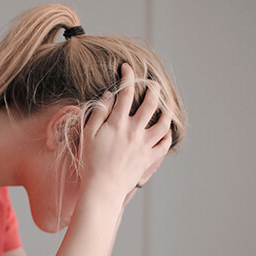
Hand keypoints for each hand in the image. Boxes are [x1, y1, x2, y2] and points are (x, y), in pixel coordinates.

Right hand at [80, 63, 172, 204]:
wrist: (103, 188)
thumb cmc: (91, 162)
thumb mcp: (88, 134)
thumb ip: (99, 113)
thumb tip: (110, 96)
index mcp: (118, 123)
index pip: (126, 92)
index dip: (128, 76)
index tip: (127, 67)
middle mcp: (135, 131)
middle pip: (151, 103)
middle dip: (153, 88)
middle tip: (153, 83)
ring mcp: (145, 145)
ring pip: (164, 122)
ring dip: (166, 110)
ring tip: (165, 104)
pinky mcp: (149, 158)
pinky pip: (165, 144)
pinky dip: (168, 134)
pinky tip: (166, 129)